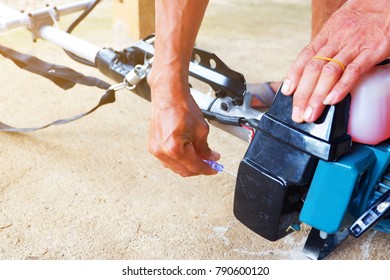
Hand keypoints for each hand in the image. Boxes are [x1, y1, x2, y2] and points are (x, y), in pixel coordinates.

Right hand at [148, 78, 219, 176]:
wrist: (168, 94)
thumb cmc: (181, 106)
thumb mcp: (201, 129)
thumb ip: (205, 148)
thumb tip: (210, 157)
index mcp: (174, 148)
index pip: (194, 166)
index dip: (206, 169)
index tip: (214, 169)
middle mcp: (162, 151)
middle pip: (183, 170)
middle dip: (198, 168)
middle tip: (209, 163)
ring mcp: (155, 149)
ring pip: (175, 167)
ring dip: (188, 165)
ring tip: (199, 156)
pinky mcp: (153, 146)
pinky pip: (167, 160)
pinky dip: (179, 160)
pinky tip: (187, 153)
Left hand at [282, 0, 389, 122]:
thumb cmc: (366, 13)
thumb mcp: (341, 25)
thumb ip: (329, 44)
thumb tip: (318, 66)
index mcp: (328, 34)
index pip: (304, 57)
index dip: (293, 76)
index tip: (287, 92)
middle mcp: (337, 41)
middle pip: (312, 70)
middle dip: (302, 94)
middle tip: (298, 113)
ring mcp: (354, 46)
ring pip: (328, 73)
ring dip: (316, 96)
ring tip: (310, 113)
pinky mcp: (372, 50)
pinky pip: (353, 71)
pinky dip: (340, 87)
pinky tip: (331, 100)